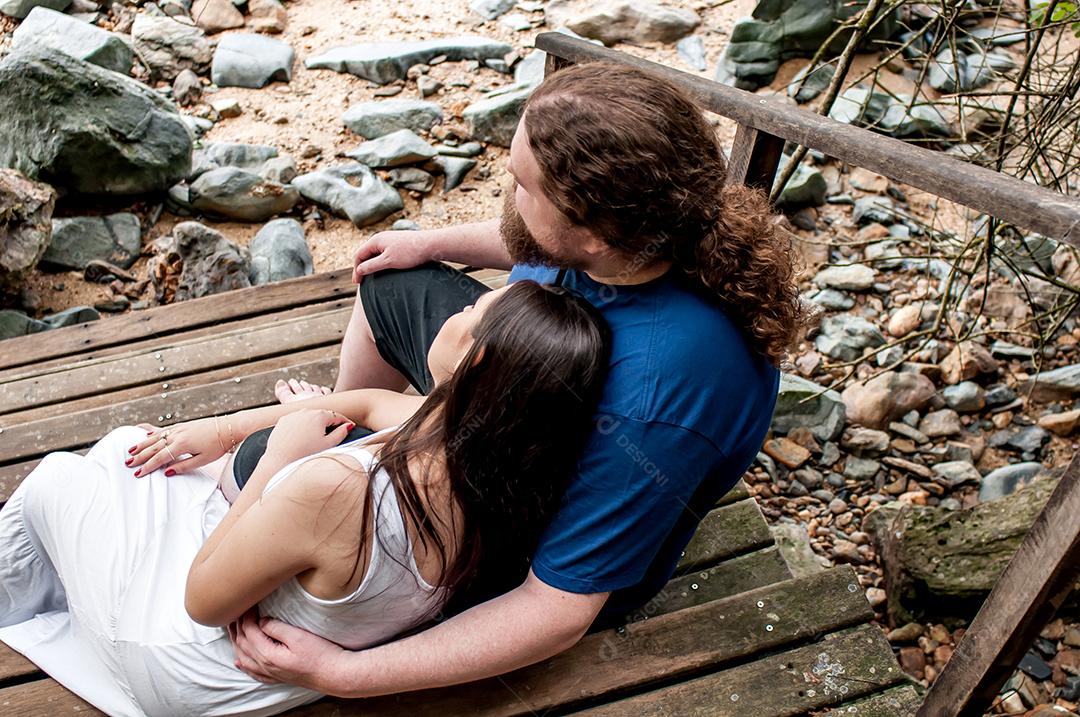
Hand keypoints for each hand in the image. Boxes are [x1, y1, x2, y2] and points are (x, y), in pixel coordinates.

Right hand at [127, 418, 225, 476]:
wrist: (228, 428)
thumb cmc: (218, 446)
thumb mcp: (203, 460)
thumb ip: (184, 466)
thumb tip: (166, 472)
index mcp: (182, 445)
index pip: (160, 458)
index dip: (147, 466)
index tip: (137, 473)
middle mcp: (177, 435)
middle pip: (154, 447)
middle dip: (140, 456)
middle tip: (127, 463)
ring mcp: (179, 429)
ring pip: (156, 437)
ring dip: (142, 444)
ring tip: (131, 450)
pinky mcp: (182, 425)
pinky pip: (163, 430)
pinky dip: (152, 433)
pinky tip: (146, 436)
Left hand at [230, 609, 351, 694]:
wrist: (335, 674)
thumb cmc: (321, 654)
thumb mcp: (298, 636)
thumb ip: (276, 628)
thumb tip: (261, 622)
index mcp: (268, 655)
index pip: (249, 631)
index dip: (246, 615)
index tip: (251, 602)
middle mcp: (265, 666)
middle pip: (243, 644)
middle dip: (238, 626)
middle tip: (239, 611)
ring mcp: (271, 673)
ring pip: (244, 657)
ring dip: (237, 642)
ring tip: (233, 629)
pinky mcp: (278, 677)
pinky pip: (254, 672)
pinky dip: (244, 664)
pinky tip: (240, 662)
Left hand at [263, 409, 353, 466]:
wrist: (280, 461)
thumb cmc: (305, 455)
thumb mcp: (329, 445)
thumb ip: (341, 433)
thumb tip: (347, 426)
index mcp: (319, 415)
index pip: (337, 416)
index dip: (345, 422)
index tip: (350, 426)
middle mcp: (306, 411)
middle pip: (323, 415)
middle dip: (330, 422)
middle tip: (335, 432)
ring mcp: (293, 415)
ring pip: (309, 417)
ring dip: (315, 424)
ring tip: (318, 437)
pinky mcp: (283, 421)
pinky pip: (297, 420)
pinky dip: (302, 426)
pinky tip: (303, 437)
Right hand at [352, 230, 432, 282]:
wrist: (431, 244)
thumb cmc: (410, 252)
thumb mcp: (388, 261)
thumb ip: (372, 266)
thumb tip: (359, 270)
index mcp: (376, 240)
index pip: (359, 255)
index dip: (356, 270)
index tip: (357, 283)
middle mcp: (381, 238)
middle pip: (365, 253)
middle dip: (361, 267)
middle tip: (361, 282)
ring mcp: (390, 240)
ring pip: (375, 254)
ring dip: (370, 265)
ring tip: (370, 278)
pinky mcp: (398, 244)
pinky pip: (383, 254)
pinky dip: (379, 262)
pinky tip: (383, 271)